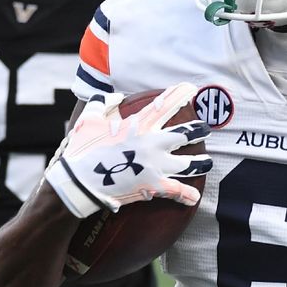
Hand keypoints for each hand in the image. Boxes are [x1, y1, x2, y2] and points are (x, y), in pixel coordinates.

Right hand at [45, 83, 212, 217]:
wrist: (78, 182)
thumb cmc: (82, 150)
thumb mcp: (89, 120)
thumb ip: (102, 103)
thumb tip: (114, 96)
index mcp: (138, 125)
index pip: (164, 106)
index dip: (179, 95)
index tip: (191, 88)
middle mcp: (151, 143)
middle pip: (185, 133)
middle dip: (199, 129)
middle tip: (207, 128)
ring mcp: (155, 165)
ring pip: (187, 164)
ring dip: (200, 163)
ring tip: (209, 161)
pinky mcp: (153, 186)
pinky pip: (176, 190)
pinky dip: (186, 195)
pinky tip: (194, 198)